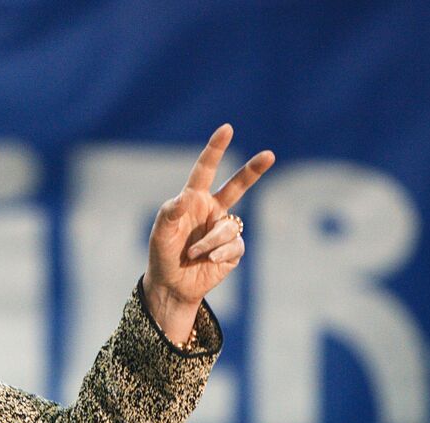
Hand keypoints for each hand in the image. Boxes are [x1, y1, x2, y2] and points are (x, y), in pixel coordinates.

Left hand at [142, 124, 274, 344]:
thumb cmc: (163, 254)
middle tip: (269, 155)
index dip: (215, 150)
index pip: (205, 171)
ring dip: (209, 242)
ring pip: (228, 227)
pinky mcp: (233, 249)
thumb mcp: (160, 234)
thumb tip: (186, 196)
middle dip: (254, 170)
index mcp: (194, 199)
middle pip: (237, 185)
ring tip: (193, 255)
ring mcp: (224, 228)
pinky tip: (209, 262)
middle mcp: (212, 210)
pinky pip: (234, 246)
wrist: (172, 285)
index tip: (226, 129)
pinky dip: (220, 254)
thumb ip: (170, 213)